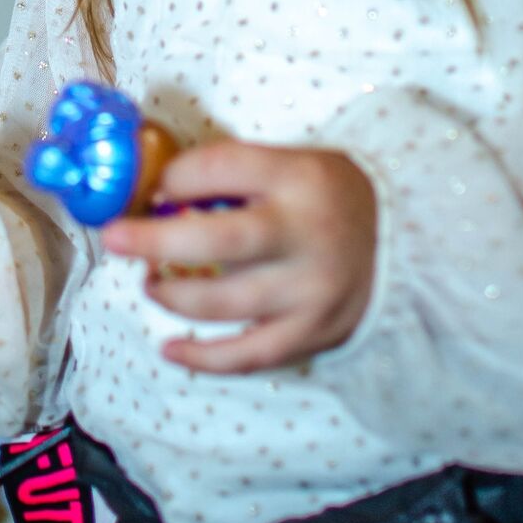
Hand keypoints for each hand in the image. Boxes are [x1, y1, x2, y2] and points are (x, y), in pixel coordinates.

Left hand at [102, 140, 375, 373]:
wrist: (409, 247)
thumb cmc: (335, 199)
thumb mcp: (299, 164)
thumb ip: (239, 174)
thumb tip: (162, 191)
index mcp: (301, 178)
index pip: (224, 169)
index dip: (179, 177)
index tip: (157, 187)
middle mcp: (305, 235)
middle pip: (218, 243)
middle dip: (155, 242)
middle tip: (114, 239)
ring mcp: (308, 291)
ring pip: (224, 303)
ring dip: (173, 296)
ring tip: (152, 283)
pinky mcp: (310, 334)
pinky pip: (246, 355)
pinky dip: (202, 357)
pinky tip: (170, 348)